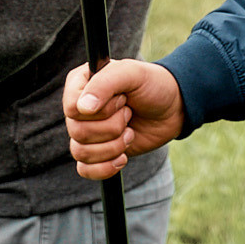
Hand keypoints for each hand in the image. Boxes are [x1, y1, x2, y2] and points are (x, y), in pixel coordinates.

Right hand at [64, 59, 185, 179]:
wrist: (172, 109)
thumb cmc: (152, 85)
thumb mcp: (132, 73)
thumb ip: (105, 84)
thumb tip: (82, 108)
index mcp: (80, 83)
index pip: (72, 108)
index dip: (101, 110)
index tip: (123, 99)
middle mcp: (79, 108)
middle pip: (77, 132)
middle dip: (112, 127)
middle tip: (129, 113)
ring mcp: (86, 131)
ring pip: (80, 152)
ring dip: (113, 146)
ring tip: (130, 132)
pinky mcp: (96, 152)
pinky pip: (85, 170)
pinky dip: (105, 167)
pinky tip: (123, 157)